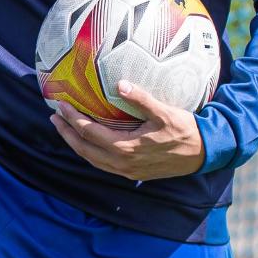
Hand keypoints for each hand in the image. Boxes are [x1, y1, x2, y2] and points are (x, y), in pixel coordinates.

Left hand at [50, 79, 205, 179]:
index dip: (72, 119)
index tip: (60, 106)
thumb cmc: (185, 130)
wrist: (203, 153)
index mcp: (125, 148)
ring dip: (76, 144)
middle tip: (54, 118)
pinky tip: (88, 142)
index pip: (89, 133)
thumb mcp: (164, 112)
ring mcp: (126, 171)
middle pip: (84, 149)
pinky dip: (90, 153)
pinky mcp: (132, 173)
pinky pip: (103, 164)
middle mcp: (122, 163)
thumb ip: (141, 99)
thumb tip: (119, 84)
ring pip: (92, 159)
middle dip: (66, 134)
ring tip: (64, 129)